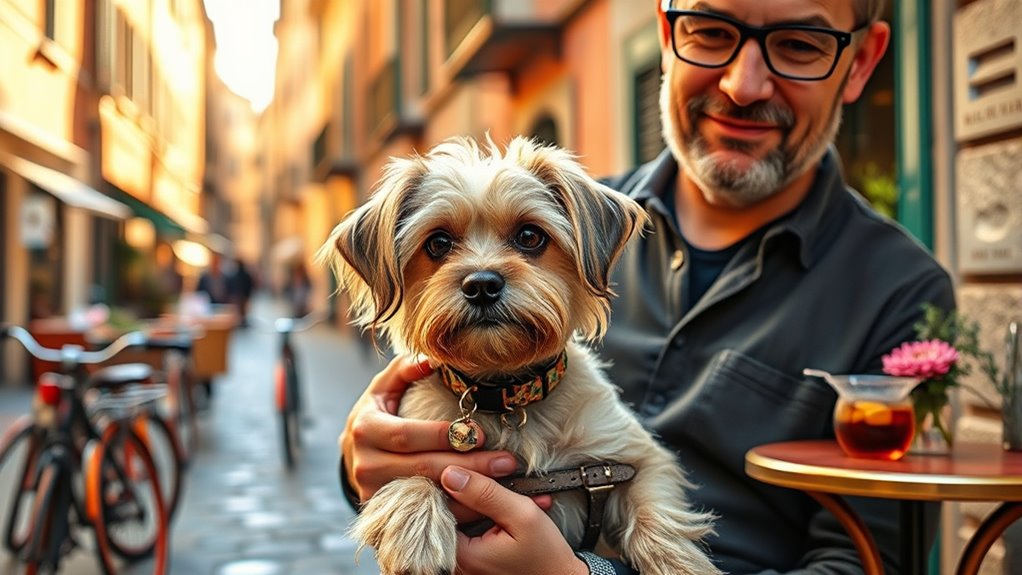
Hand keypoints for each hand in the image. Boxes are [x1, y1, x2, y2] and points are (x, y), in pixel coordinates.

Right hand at [340, 355, 519, 519]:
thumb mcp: (383, 389)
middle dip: (470, 466)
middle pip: (424, 469)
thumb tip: (433, 359)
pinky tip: (487, 504)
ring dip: (471, 495)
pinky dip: (460, 513)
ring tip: (505, 484)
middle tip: (507, 462)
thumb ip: (405, 370)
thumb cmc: (378, 415)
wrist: (355, 456)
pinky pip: (428, 515)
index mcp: (366, 429)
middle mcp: (366, 466)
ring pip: (429, 497)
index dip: (445, 435)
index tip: (480, 433)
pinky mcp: (386, 514)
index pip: (408, 435)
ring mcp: (374, 495)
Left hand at [441, 466, 587, 574]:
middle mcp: (456, 560)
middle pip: (452, 510)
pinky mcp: (475, 557)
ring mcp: (465, 560)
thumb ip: (485, 493)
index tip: (483, 473)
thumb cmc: (546, 555)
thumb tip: (450, 473)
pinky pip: (474, 527)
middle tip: (506, 483)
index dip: (460, 482)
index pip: (442, 505)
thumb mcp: (521, 516)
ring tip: (517, 499)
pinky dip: (491, 514)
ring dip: (489, 501)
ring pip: (465, 516)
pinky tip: (513, 509)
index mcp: (460, 554)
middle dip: (479, 491)